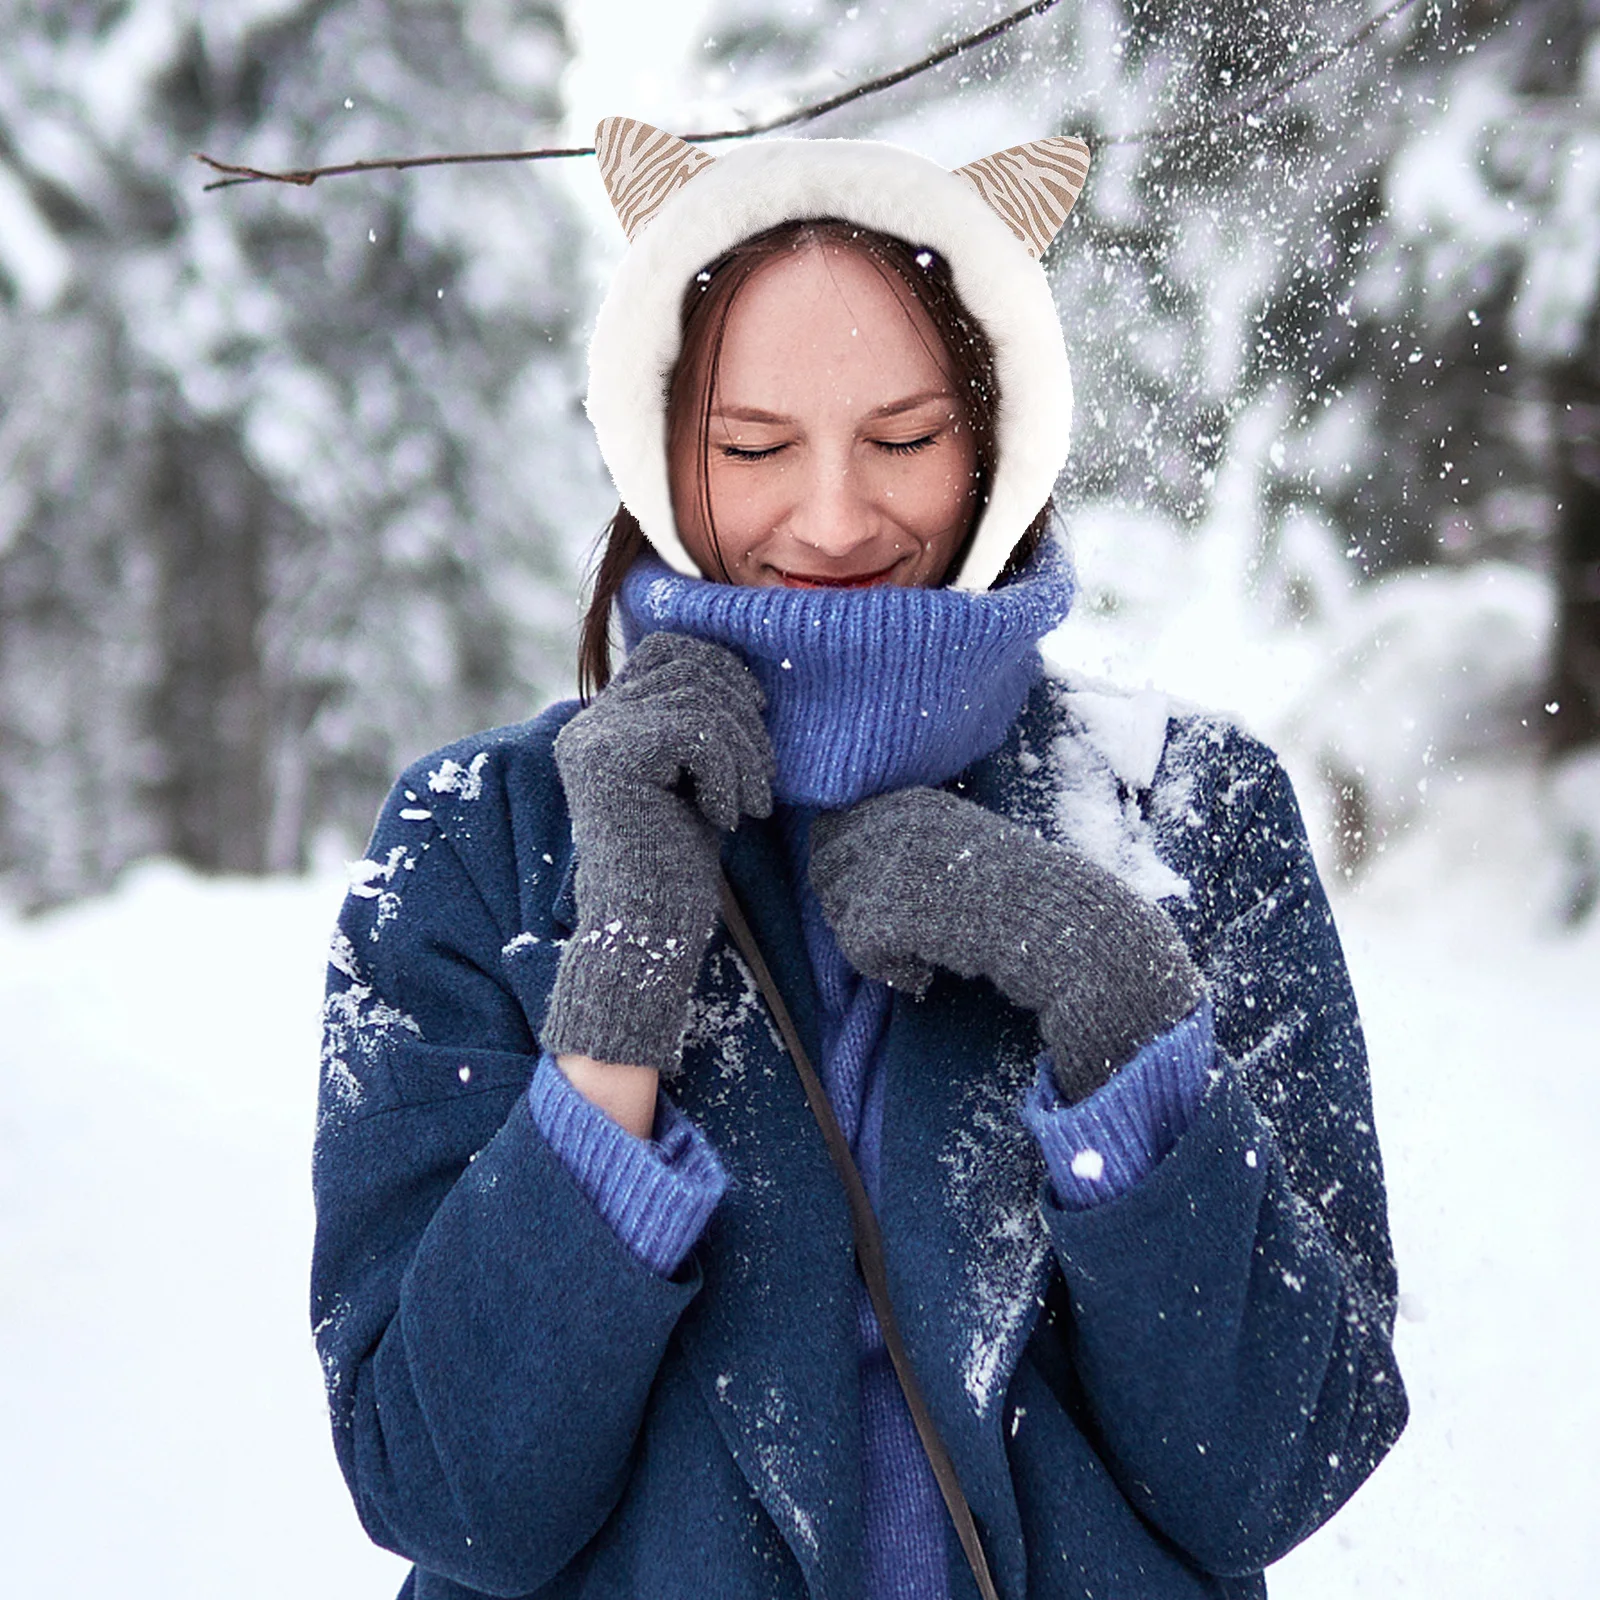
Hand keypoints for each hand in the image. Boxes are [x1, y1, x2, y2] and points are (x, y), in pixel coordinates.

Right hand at [540, 632, 773, 1074]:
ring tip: (751, 803)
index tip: (755, 714)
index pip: (667, 649)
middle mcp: (589, 724)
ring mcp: (595, 739)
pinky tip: (724, 818)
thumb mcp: (692, 778)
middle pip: (690, 667)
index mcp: (603, 723)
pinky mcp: (613, 760)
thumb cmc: (676, 864)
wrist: (647, 931)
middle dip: (744, 716)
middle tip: (761, 778)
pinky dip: (728, 774)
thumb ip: (699, 724)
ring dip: (744, 751)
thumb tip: (741, 673)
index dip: (721, 668)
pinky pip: (697, 731)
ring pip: (700, 698)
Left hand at [809, 788, 1202, 1102]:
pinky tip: (923, 976)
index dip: (847, 871)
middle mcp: (894, 824)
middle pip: (824, 868)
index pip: (831, 827)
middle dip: (850, 907)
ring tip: (917, 953)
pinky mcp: (891, 913)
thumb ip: (904, 840)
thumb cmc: (1019, 893)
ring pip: (838, 912)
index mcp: (910, 801)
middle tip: (898, 934)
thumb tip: (835, 850)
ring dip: (869, 942)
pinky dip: (887, 972)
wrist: (1063, 927)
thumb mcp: (960, 843)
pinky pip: (856, 950)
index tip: (886, 900)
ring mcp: (890, 866)